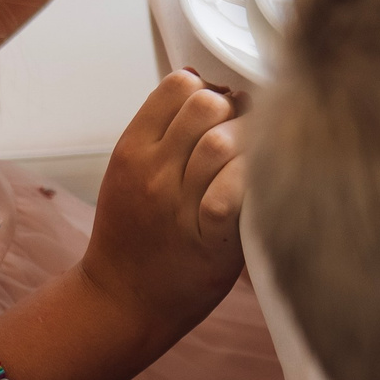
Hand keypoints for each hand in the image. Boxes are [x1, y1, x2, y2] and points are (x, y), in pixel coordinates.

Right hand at [80, 72, 247, 341]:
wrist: (122, 299)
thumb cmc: (137, 233)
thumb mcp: (132, 173)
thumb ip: (163, 132)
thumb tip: (202, 80)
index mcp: (133, 149)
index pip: (178, 86)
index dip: (211, 89)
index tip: (224, 110)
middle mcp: (153, 171)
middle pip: (206, 105)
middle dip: (236, 111)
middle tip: (247, 135)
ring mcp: (178, 205)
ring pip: (222, 143)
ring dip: (250, 144)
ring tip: (255, 163)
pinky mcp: (209, 239)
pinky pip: (233, 192)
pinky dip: (252, 182)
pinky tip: (258, 190)